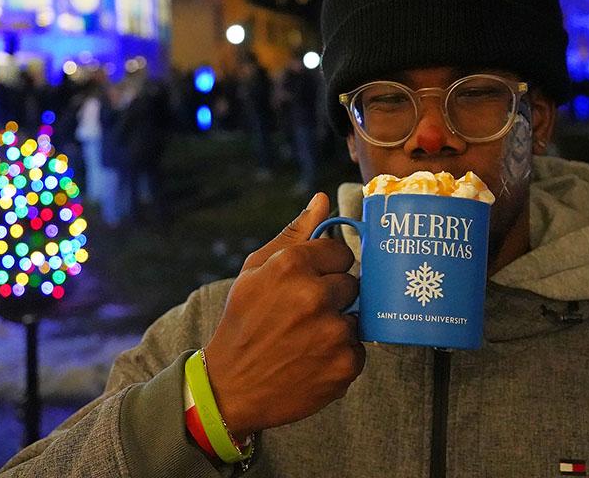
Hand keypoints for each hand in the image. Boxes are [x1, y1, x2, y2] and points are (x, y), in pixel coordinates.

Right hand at [203, 192, 363, 438]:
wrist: (231, 388)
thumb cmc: (242, 322)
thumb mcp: (255, 271)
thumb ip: (293, 234)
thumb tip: (322, 200)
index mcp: (292, 266)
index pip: (341, 252)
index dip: (325, 269)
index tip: (307, 284)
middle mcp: (315, 296)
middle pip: (352, 283)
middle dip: (332, 297)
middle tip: (302, 316)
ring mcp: (333, 333)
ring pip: (356, 317)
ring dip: (336, 327)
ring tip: (304, 340)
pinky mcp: (345, 365)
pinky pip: (358, 350)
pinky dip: (339, 356)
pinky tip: (311, 361)